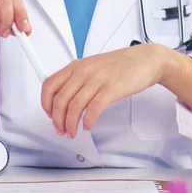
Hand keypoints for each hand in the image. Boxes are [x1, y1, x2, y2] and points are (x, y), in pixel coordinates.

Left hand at [41, 44, 166, 137]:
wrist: (145, 60)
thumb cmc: (120, 65)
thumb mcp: (92, 66)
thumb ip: (77, 78)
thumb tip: (61, 98)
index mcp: (76, 66)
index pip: (50, 84)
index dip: (46, 103)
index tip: (49, 114)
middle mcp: (83, 72)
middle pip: (60, 100)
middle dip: (57, 120)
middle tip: (61, 130)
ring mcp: (97, 80)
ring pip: (74, 107)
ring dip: (70, 124)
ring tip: (72, 132)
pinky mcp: (111, 89)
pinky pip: (93, 109)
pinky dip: (88, 121)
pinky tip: (88, 126)